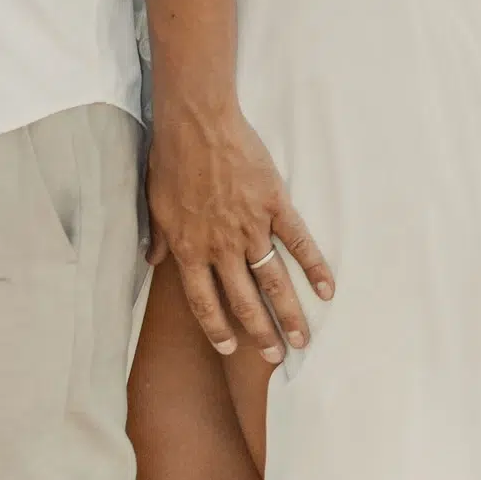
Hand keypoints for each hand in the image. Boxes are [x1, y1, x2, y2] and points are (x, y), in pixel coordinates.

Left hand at [146, 99, 334, 362]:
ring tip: (302, 340)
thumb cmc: (171, 157)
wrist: (196, 121)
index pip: (205, 301)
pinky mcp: (273, 205)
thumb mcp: (155, 202)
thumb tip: (153, 259)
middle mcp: (222, 247)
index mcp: (191, 249)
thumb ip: (159, 237)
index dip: (217, 328)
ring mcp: (251, 227)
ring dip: (289, 313)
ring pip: (273, 280)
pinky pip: (298, 241)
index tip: (229, 347)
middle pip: (244, 300)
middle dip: (261, 333)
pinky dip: (314, 266)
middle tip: (276, 357)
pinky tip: (327, 289)